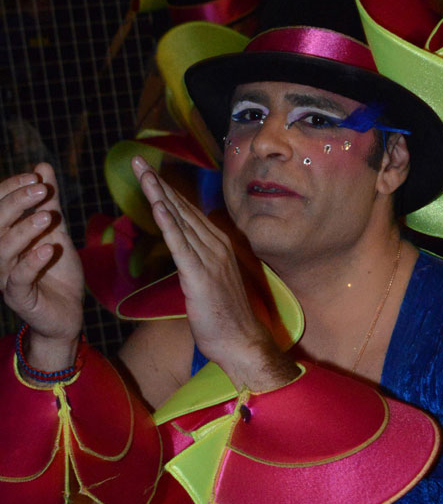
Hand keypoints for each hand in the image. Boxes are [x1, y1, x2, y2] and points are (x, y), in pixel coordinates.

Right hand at [0, 164, 84, 368]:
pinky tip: (49, 248)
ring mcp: (5, 277)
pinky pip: (18, 278)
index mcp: (3, 237)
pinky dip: (32, 261)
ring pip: (3, 250)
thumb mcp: (56, 231)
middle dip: (16, 203)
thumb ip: (49, 203)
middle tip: (41, 189)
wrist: (68, 312)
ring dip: (23, 230)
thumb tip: (42, 166)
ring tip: (45, 217)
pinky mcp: (18, 297)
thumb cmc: (56, 271)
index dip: (11, 188)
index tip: (36, 176)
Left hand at [131, 156, 296, 390]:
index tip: (149, 171)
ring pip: (180, 221)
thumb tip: (184, 253)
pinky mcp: (200, 277)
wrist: (242, 343)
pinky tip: (157, 206)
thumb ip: (198, 263)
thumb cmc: (226, 319)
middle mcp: (216, 246)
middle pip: (182, 208)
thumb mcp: (211, 283)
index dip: (167, 190)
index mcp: (218, 246)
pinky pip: (181, 246)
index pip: (188, 212)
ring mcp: (210, 260)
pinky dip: (169, 224)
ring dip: (159, 195)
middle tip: (138, 160)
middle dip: (159, 183)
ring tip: (142, 173)